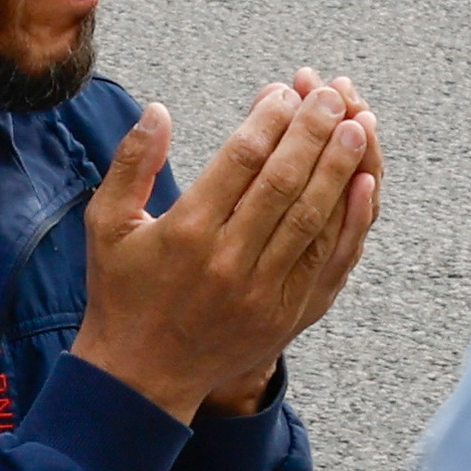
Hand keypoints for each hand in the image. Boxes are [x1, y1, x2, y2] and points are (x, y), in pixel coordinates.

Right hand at [69, 74, 382, 419]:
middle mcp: (228, 261)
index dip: (269, 119)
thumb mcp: (106, 224)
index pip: (241, 160)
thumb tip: (159, 110)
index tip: (284, 92)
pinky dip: (350, 221)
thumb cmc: (122, 294)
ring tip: (358, 125)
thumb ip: (132, 163)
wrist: (141, 378)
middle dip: (313, 132)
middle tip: (332, 96)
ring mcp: (263, 291)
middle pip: (284, 182)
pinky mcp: (286, 315)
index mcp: (185, 232)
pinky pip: (327, 260)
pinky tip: (364, 185)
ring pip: (313, 217)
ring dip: (339, 167)